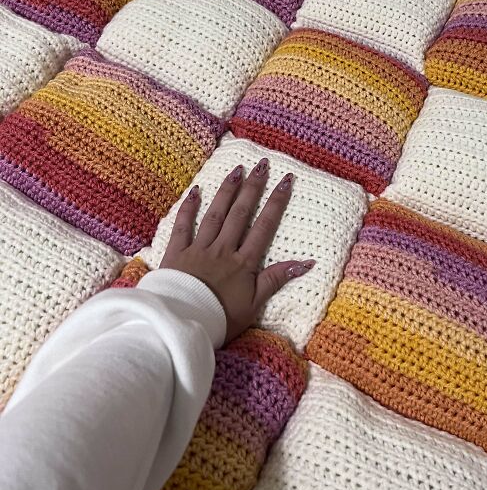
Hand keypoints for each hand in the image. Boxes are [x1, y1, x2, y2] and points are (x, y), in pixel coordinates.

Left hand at [160, 158, 313, 343]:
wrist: (181, 324)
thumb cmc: (220, 319)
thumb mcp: (254, 304)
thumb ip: (276, 279)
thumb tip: (306, 262)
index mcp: (243, 262)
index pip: (264, 226)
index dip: (276, 202)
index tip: (286, 180)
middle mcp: (223, 249)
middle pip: (240, 213)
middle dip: (253, 187)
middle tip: (261, 165)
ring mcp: (199, 249)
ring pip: (215, 214)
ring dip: (227, 191)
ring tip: (236, 170)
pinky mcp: (177, 253)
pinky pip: (182, 226)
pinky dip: (188, 208)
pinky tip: (195, 191)